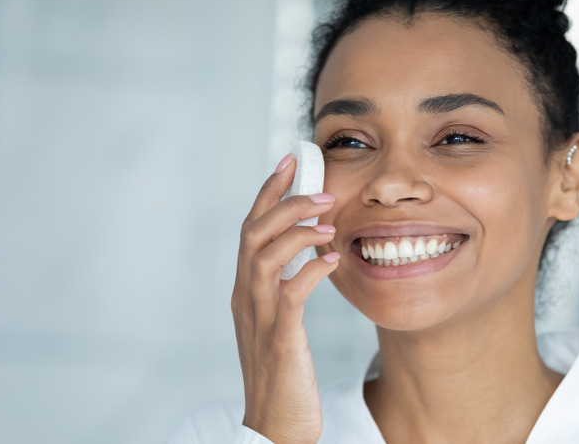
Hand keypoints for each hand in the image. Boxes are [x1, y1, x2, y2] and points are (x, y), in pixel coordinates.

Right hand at [232, 154, 339, 443]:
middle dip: (284, 202)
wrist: (275, 426)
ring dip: (298, 230)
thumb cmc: (283, 374)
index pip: (250, 229)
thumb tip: (314, 253)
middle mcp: (246, 298)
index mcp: (246, 291)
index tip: (290, 161)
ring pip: (264, 256)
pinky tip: (332, 260)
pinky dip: (310, 270)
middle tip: (321, 188)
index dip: (268, 192)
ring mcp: (259, 318)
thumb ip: (288, 286)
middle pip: (252, 233)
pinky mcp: (279, 340)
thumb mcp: (281, 322)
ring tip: (330, 220)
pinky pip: (290, 294)